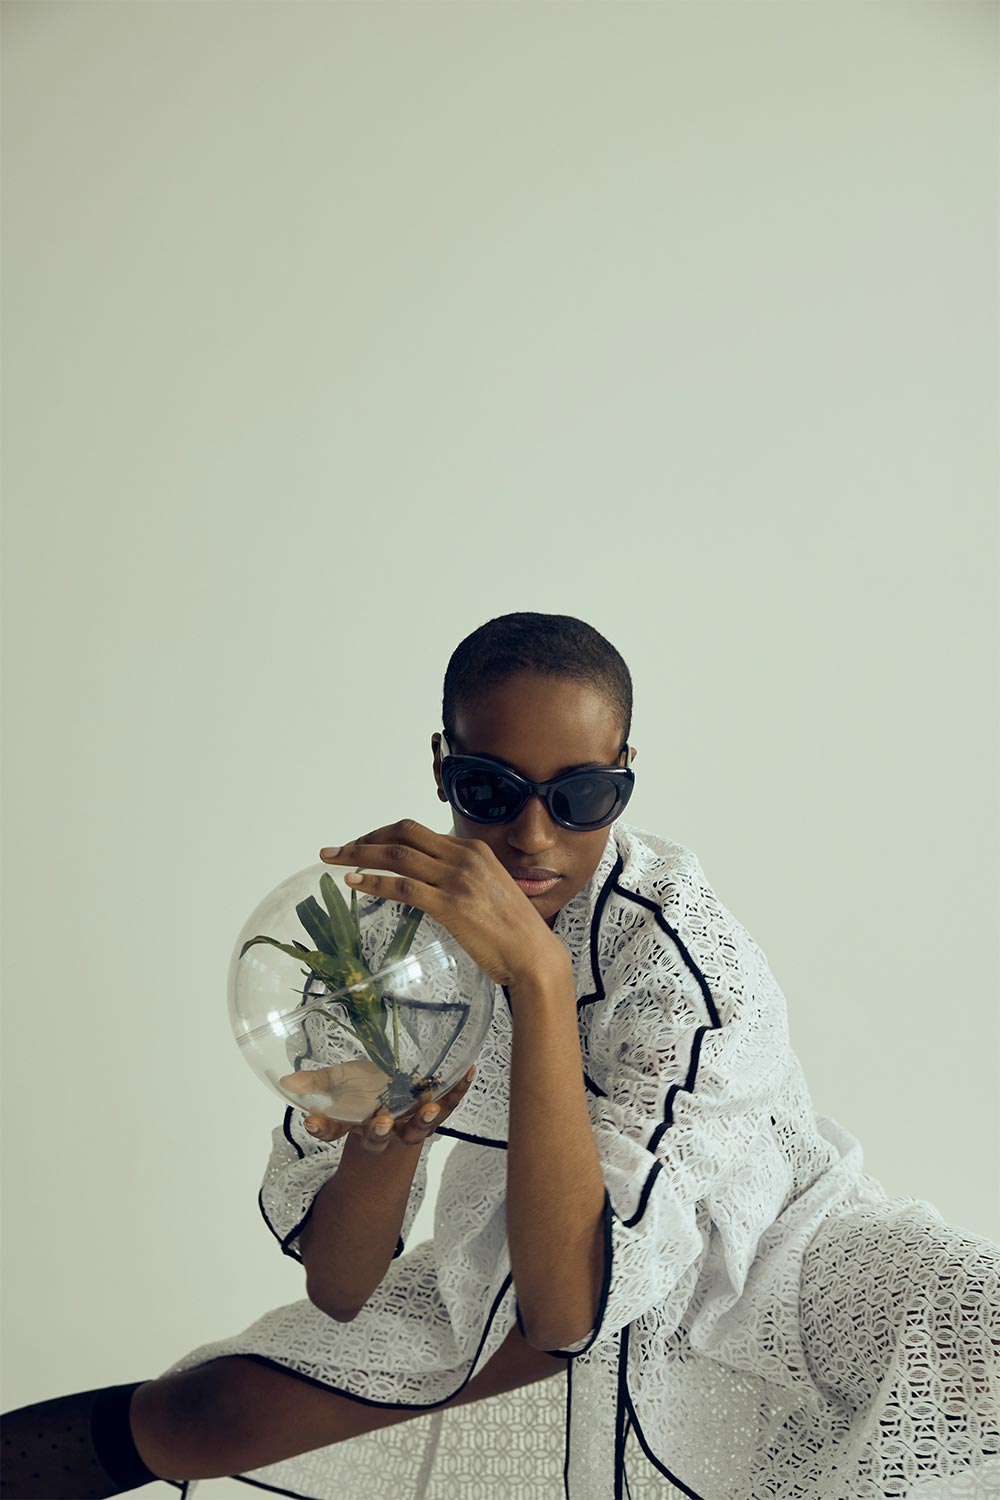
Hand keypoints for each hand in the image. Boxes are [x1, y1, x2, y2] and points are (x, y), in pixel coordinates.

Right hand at [287, 1060, 477, 1151]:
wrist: (392, 1090)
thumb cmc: (363, 1088)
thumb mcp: (337, 1082)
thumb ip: (316, 1082)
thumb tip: (286, 1082)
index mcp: (353, 1123)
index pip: (332, 1130)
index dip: (323, 1128)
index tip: (313, 1121)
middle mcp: (381, 1128)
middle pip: (377, 1137)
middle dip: (378, 1132)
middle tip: (380, 1122)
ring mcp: (407, 1123)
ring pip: (416, 1128)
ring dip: (423, 1119)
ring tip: (429, 1108)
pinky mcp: (431, 1110)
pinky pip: (448, 1104)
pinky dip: (458, 1091)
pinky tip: (470, 1071)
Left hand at [319, 819, 568, 988]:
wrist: (534, 954)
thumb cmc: (513, 930)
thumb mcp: (488, 888)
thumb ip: (460, 877)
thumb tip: (430, 879)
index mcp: (472, 849)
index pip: (417, 831)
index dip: (382, 834)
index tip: (361, 843)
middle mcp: (464, 856)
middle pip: (402, 834)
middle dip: (364, 839)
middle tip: (336, 849)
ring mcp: (457, 879)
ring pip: (397, 855)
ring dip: (359, 855)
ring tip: (334, 861)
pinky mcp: (451, 905)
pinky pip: (403, 886)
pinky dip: (374, 881)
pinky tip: (355, 883)